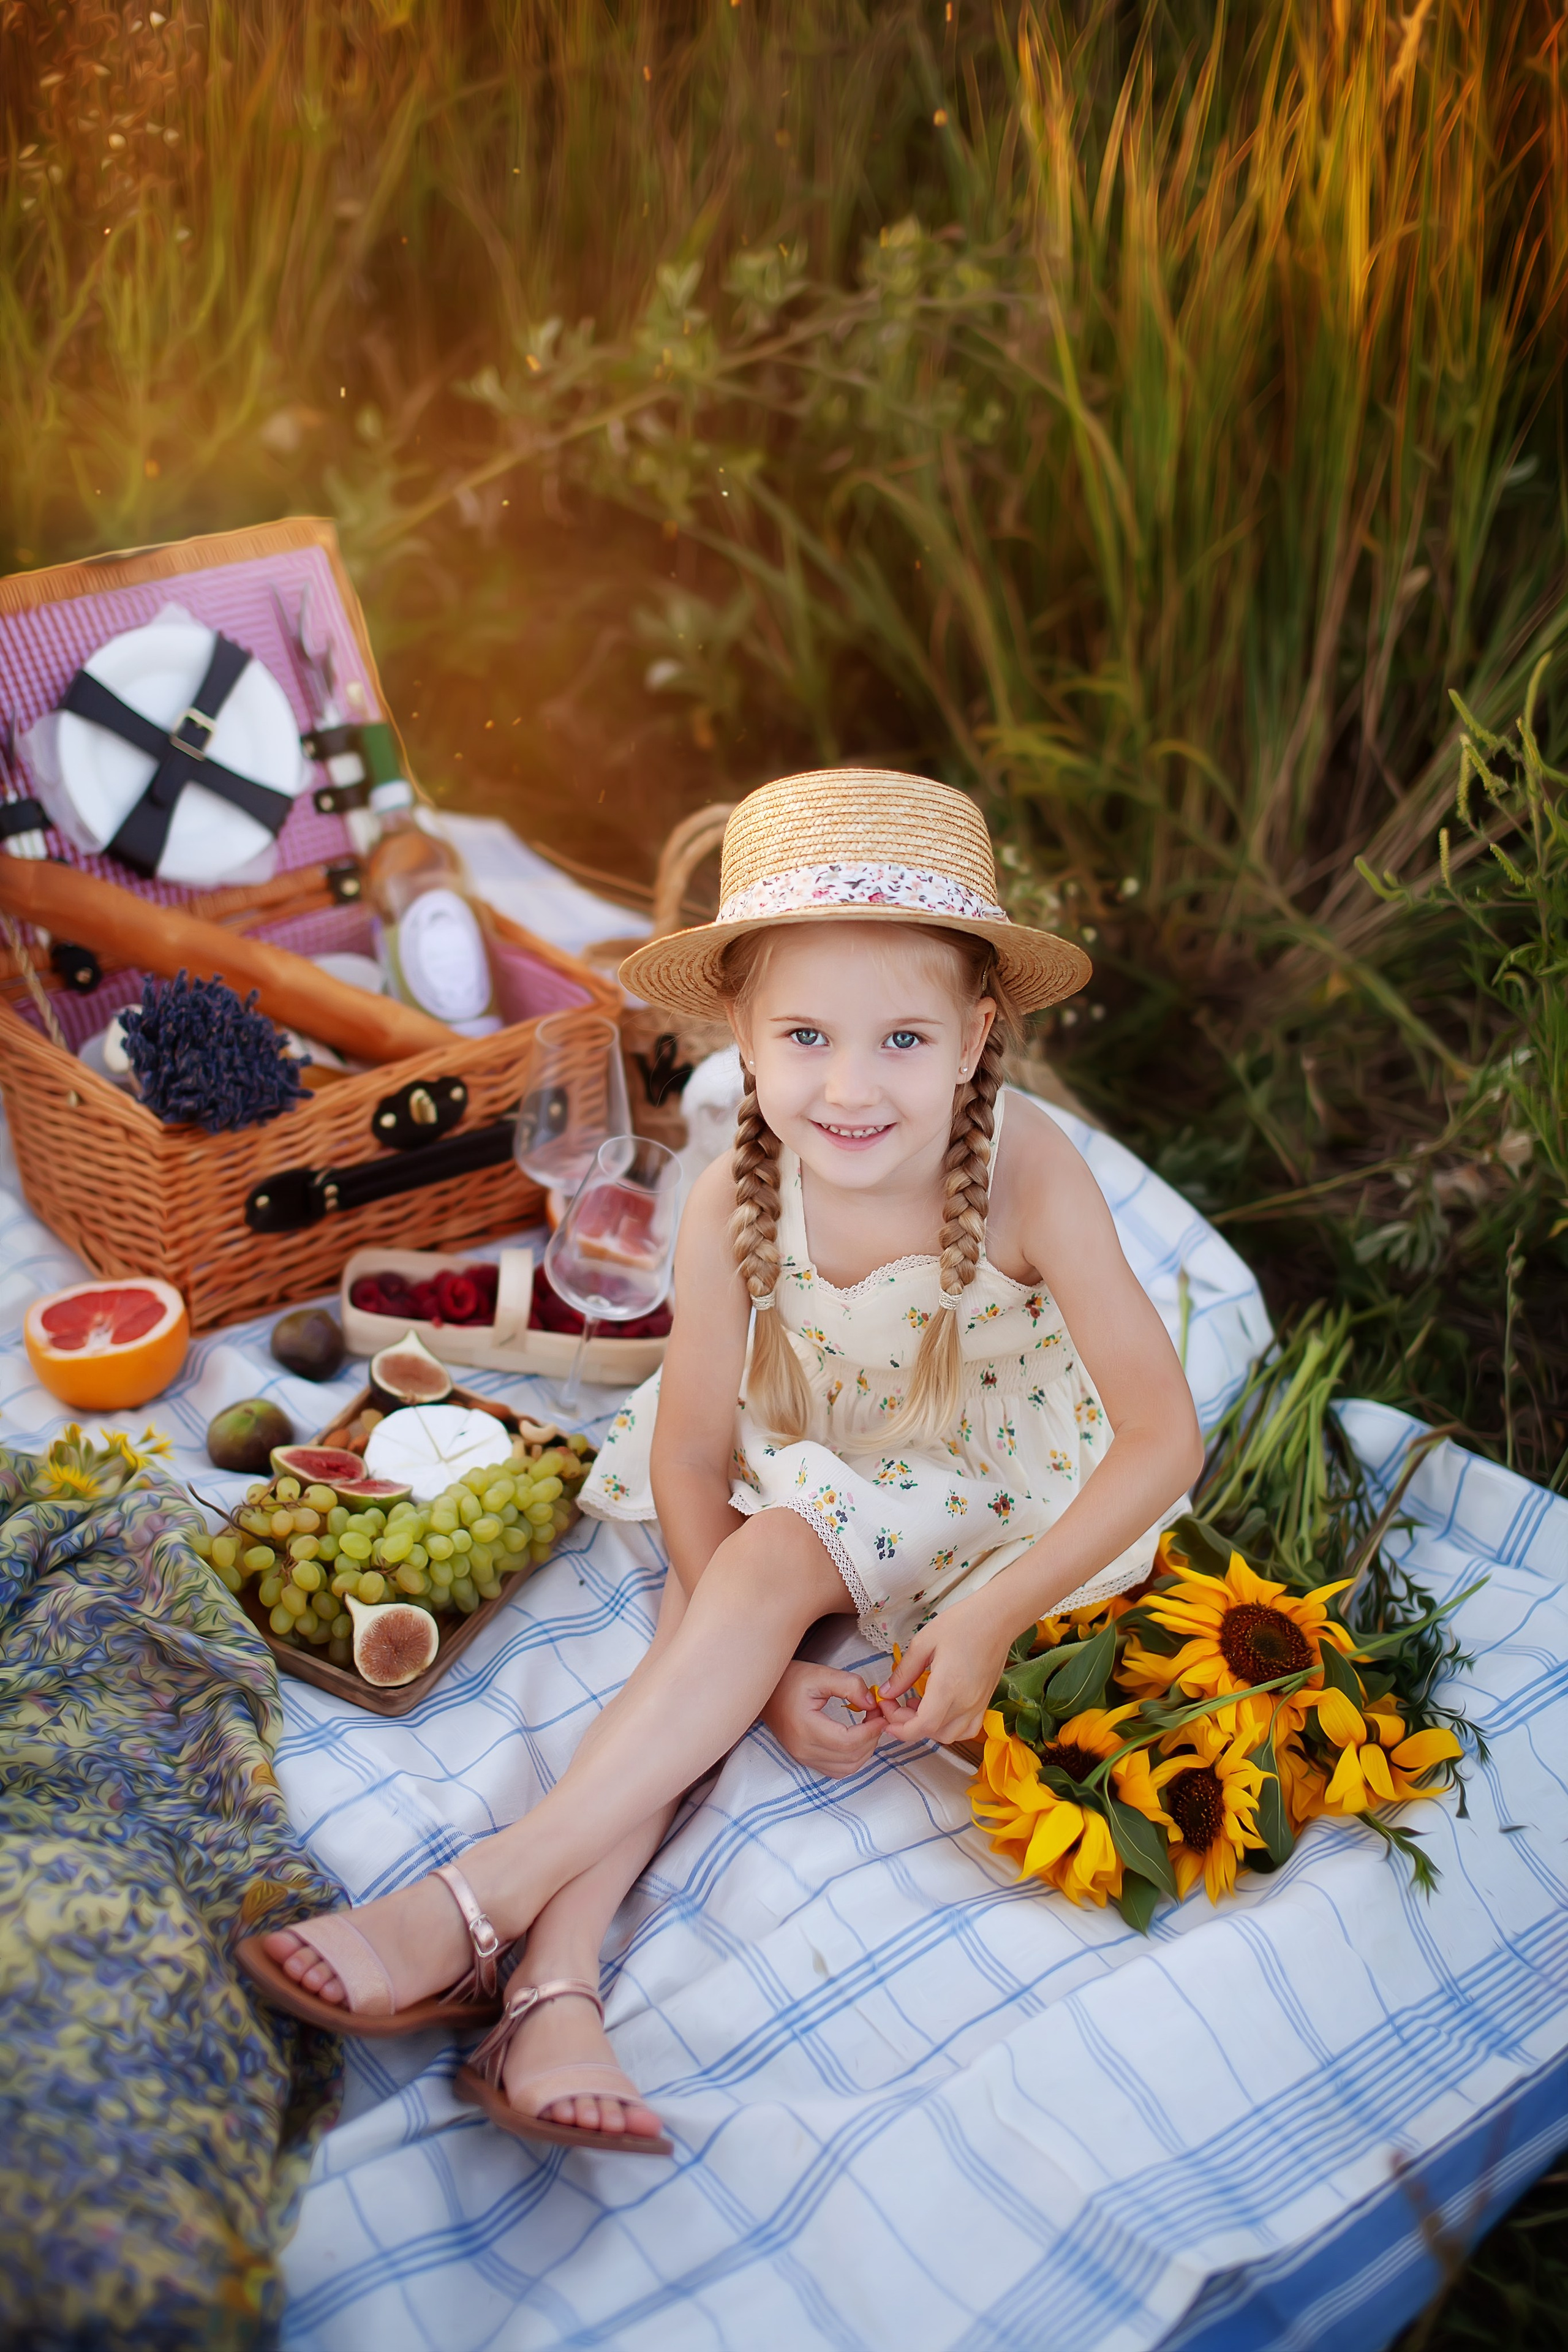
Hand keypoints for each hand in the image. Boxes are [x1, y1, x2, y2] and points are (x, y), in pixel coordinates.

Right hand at [762, 1659, 883, 1778]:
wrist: (766, 1693)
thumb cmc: (790, 1681)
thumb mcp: (821, 1674)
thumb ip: (850, 1685)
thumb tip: (872, 1703)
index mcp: (806, 1728)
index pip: (848, 1741)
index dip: (871, 1731)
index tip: (881, 1714)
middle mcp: (804, 1749)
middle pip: (851, 1757)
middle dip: (872, 1738)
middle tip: (877, 1717)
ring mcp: (804, 1758)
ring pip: (847, 1768)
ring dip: (865, 1750)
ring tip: (869, 1726)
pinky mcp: (806, 1760)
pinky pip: (838, 1770)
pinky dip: (854, 1759)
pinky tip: (857, 1740)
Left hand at [877, 1591, 1014, 1747]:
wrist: (998, 1618)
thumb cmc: (962, 1623)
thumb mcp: (923, 1643)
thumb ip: (904, 1672)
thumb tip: (887, 1693)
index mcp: (948, 1686)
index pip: (923, 1726)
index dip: (901, 1728)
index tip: (886, 1714)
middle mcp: (965, 1702)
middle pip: (933, 1733)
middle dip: (908, 1725)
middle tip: (895, 1704)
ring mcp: (978, 1704)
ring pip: (950, 1735)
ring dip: (929, 1729)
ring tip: (916, 1705)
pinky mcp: (985, 1701)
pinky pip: (967, 1729)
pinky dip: (950, 1728)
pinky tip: (939, 1709)